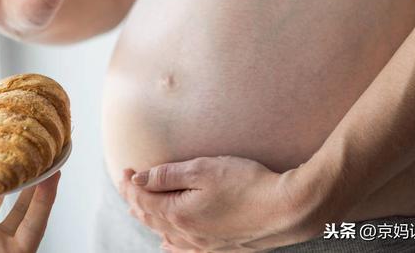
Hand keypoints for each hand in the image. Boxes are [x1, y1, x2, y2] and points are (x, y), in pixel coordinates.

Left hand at [119, 156, 320, 251]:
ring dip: (148, 219)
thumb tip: (138, 180)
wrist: (288, 209)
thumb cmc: (246, 184)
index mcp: (178, 214)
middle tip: (127, 184)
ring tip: (138, 207)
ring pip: (165, 234)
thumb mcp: (202, 169)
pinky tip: (166, 243)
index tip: (125, 169)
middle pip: (150, 218)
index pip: (143, 199)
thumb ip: (166, 175)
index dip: (130, 184)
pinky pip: (184, 249)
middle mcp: (187, 235)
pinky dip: (169, 242)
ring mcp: (204, 245)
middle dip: (134, 200)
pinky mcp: (221, 249)